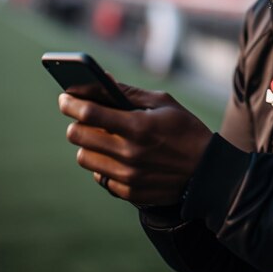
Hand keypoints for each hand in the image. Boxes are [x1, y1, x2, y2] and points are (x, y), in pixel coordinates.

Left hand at [58, 83, 211, 205]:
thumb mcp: (162, 103)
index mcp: (137, 126)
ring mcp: (127, 176)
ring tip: (103, 137)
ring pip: (84, 158)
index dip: (71, 102)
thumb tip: (100, 79)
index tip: (65, 98)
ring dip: (88, 145)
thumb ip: (128, 92)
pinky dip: (103, 164)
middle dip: (76, 122)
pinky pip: (99, 177)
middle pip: (78, 136)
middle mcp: (128, 153)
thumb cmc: (185, 130)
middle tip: (84, 116)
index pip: (89, 113)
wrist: (207, 172)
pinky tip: (118, 156)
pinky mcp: (128, 192)